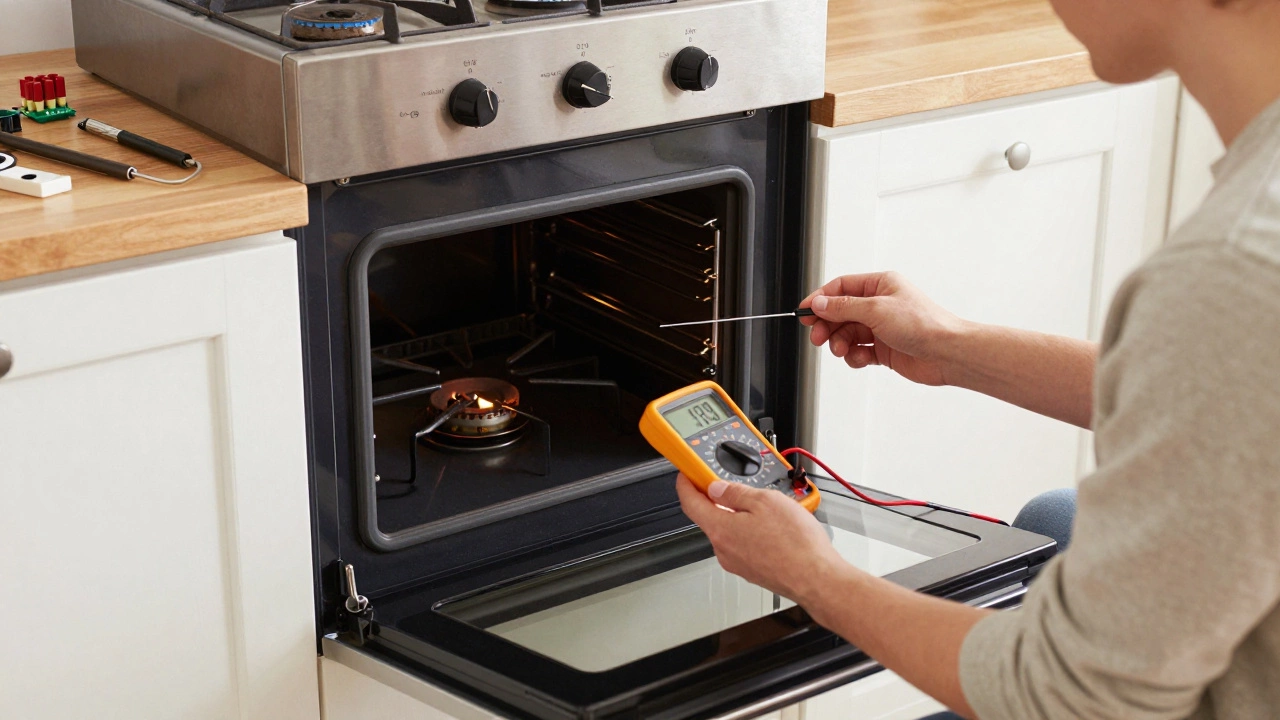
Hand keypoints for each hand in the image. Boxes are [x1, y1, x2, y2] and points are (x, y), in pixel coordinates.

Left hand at [675, 473, 842, 605]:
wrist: (817, 579)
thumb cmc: (796, 544)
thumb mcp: (766, 501)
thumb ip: (736, 493)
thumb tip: (718, 488)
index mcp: (721, 529)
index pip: (690, 503)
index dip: (685, 484)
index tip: (687, 474)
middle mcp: (724, 549)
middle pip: (709, 517)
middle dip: (716, 498)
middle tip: (729, 483)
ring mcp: (737, 563)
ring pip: (729, 531)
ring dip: (738, 516)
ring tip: (765, 507)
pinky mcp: (752, 570)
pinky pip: (743, 545)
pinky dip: (750, 531)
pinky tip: (772, 527)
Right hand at [799, 272, 965, 386]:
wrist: (946, 353)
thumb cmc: (923, 325)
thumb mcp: (876, 309)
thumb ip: (843, 307)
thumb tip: (820, 303)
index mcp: (880, 285)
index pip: (841, 288)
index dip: (820, 299)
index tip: (804, 312)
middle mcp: (879, 305)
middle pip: (840, 312)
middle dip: (827, 325)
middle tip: (817, 337)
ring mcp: (881, 328)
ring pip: (847, 333)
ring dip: (840, 343)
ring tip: (843, 350)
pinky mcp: (884, 349)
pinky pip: (858, 351)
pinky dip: (855, 356)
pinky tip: (860, 358)